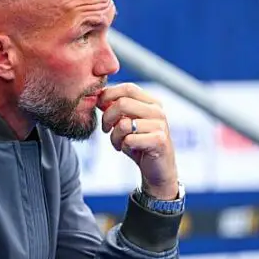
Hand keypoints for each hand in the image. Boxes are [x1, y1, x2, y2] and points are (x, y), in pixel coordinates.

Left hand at [97, 83, 178, 199]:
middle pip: (122, 103)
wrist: (158, 170)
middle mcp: (158, 111)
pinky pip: (129, 140)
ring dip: (114, 137)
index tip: (99, 106)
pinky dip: (123, 147)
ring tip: (119, 143)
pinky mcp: (159, 141)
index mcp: (152, 102)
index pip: (128, 88)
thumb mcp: (126, 123)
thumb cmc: (140, 145)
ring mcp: (160, 125)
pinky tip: (129, 150)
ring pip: (123, 124)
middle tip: (105, 129)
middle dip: (107, 118)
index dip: (109, 95)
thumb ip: (116, 109)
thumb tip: (98, 97)